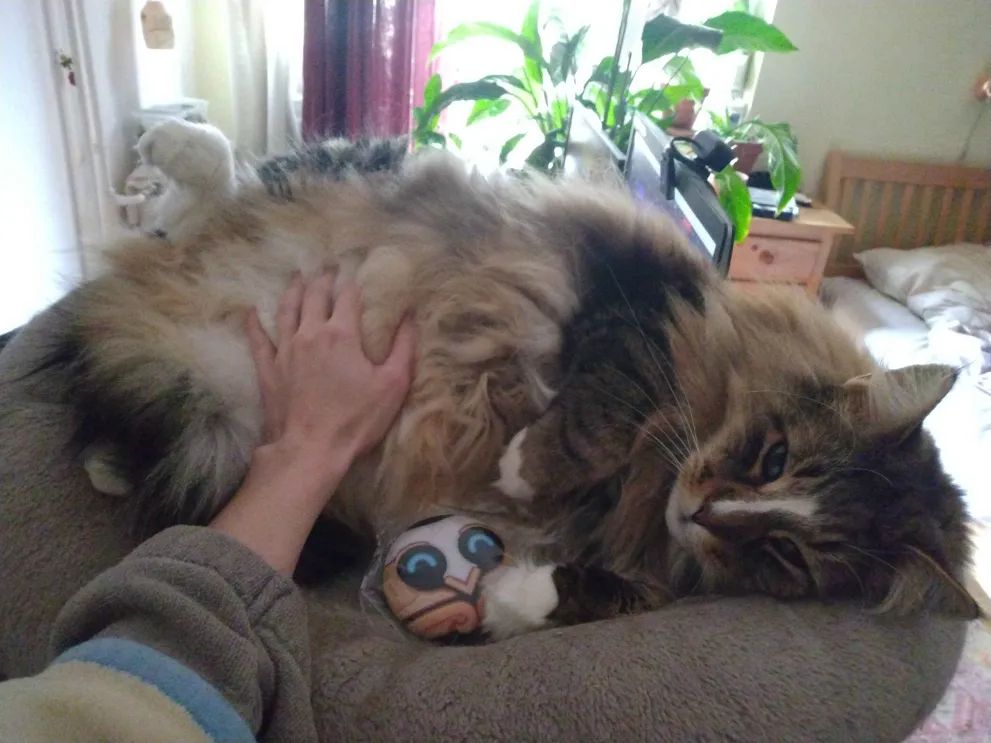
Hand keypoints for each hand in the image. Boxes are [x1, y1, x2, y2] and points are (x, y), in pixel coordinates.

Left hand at [210, 274, 414, 575]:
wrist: (310, 450)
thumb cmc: (356, 419)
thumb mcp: (393, 384)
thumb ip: (404, 346)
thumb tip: (411, 314)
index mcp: (342, 333)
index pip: (348, 295)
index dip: (353, 281)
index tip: (356, 269)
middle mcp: (311, 333)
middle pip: (314, 294)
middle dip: (323, 277)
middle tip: (328, 266)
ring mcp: (285, 349)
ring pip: (286, 309)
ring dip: (293, 289)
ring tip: (297, 276)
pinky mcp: (268, 369)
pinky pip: (258, 339)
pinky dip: (254, 322)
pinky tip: (251, 311)